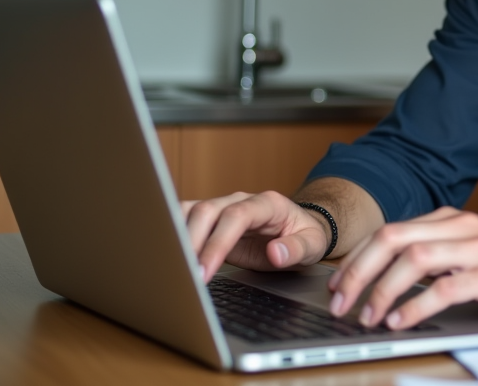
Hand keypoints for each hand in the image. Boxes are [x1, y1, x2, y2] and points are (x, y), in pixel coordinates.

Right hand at [182, 191, 330, 282]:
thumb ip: (296, 249)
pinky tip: (165, 256)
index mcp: (267, 203)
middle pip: (207, 211)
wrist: (298, 227)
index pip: (237, 216)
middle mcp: (240, 200)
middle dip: (192, 244)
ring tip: (171, 269)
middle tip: (185, 278)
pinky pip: (183, 218)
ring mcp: (222, 207)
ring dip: (176, 238)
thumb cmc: (304, 235)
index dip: (218, 242)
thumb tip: (275, 253)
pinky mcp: (209, 219)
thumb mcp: (312, 245)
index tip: (205, 271)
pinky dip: (171, 234)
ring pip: (189, 211)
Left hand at [327, 207, 477, 328]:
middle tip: (341, 304)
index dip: (356, 260)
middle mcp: (463, 227)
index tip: (338, 287)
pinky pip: (445, 288)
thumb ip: (436, 257)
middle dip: (358, 273)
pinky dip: (416, 305)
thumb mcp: (472, 254)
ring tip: (369, 317)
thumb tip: (384, 278)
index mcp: (452, 220)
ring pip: (414, 260)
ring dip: (382, 290)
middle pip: (392, 239)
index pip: (389, 232)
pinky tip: (402, 321)